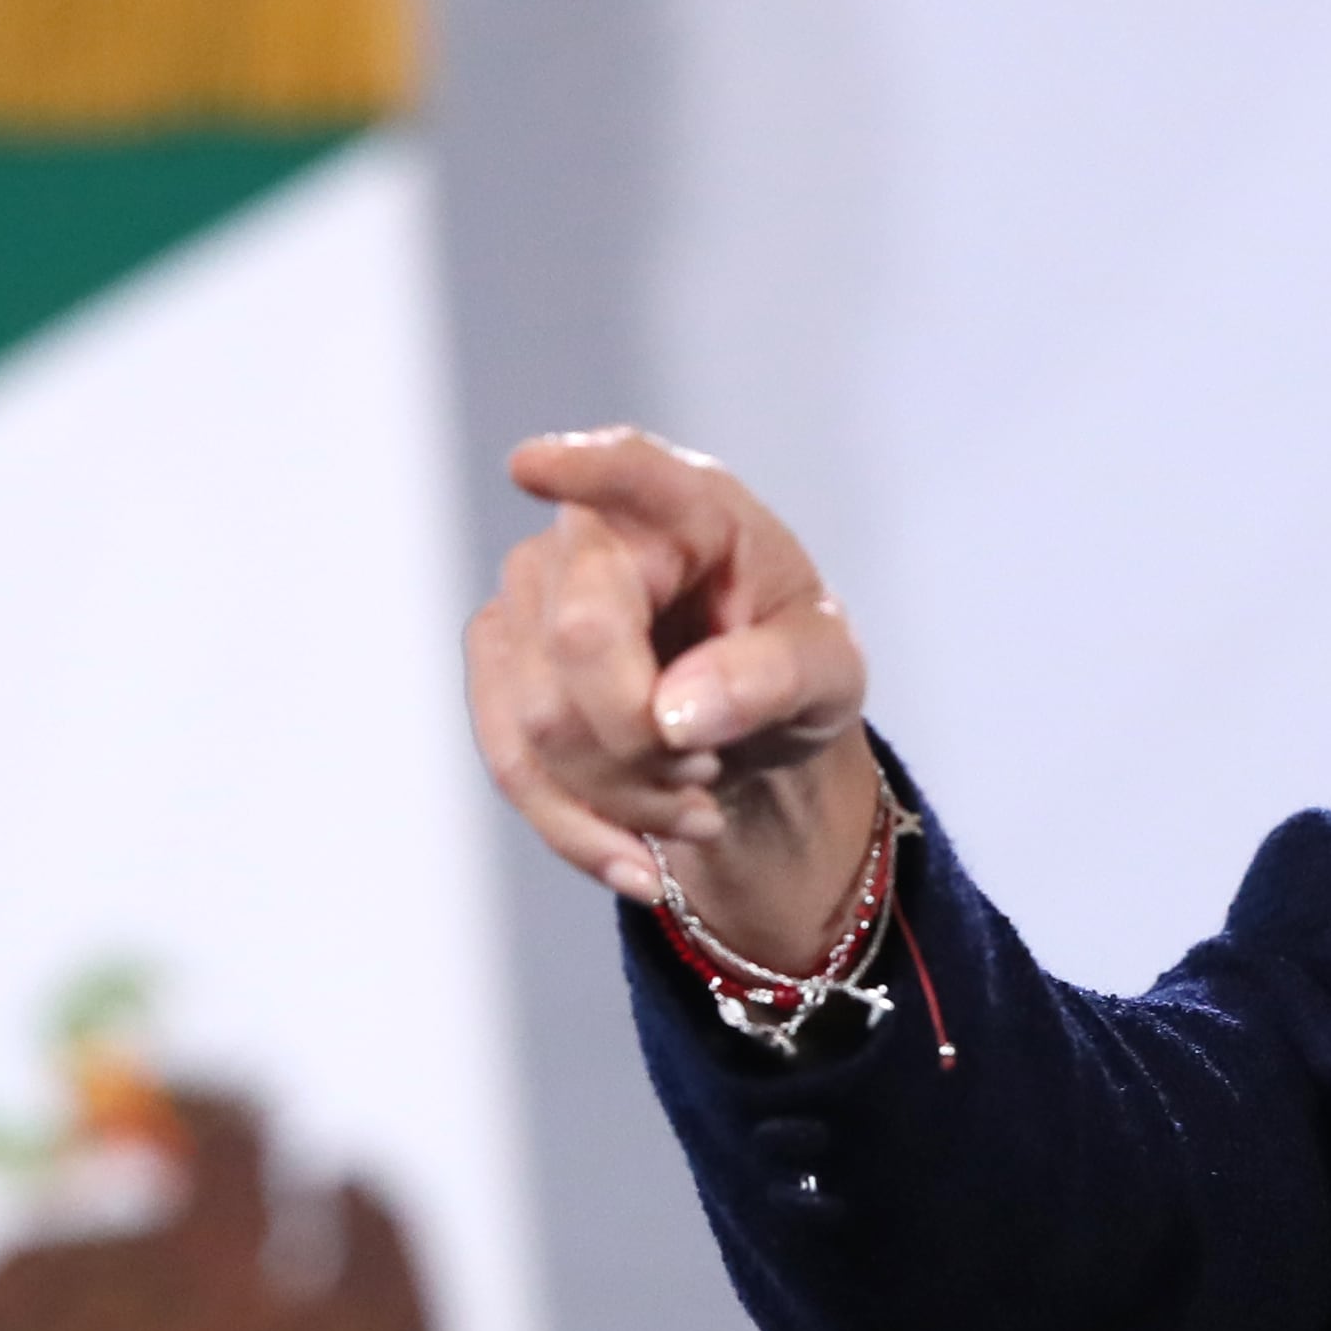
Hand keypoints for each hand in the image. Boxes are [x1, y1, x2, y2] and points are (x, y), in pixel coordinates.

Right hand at [466, 428, 879, 957]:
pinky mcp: (500, 667)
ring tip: (695, 804)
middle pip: (578, 644)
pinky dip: (582, 831)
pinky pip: (513, 767)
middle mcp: (590, 535)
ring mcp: (528, 596)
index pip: (628, 471)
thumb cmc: (790, 664)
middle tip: (713, 766)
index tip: (532, 468)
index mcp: (689, 506)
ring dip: (625, 795)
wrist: (748, 726)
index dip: (578, 471)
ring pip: (539, 722)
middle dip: (648, 740)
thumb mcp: (829, 671)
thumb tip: (676, 716)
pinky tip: (640, 862)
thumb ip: (772, 678)